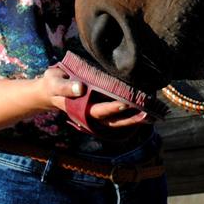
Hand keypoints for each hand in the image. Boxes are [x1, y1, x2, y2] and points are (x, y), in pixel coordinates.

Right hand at [38, 65, 155, 129]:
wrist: (50, 90)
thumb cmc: (54, 83)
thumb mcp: (55, 81)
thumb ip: (66, 86)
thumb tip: (81, 88)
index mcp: (79, 109)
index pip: (99, 111)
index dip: (112, 108)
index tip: (127, 102)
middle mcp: (90, 115)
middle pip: (113, 121)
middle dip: (130, 118)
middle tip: (149, 113)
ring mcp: (96, 114)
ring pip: (117, 121)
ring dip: (134, 120)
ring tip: (153, 116)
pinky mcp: (100, 110)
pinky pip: (117, 116)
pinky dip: (130, 115)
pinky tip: (146, 110)